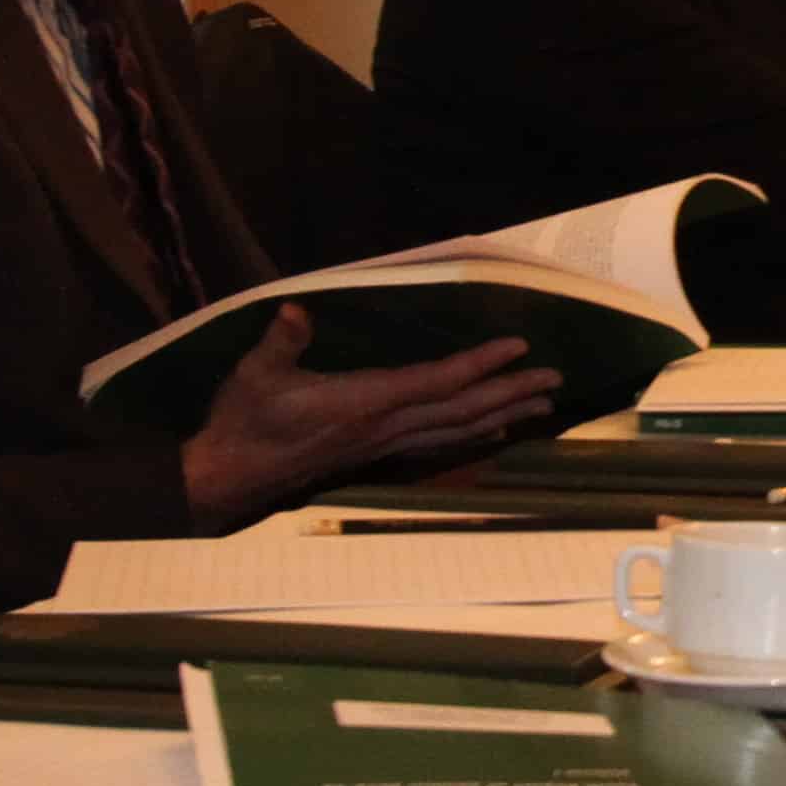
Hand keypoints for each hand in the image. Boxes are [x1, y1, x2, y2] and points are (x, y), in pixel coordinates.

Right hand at [181, 307, 560, 515]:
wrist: (231, 476)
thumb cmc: (244, 422)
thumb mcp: (255, 375)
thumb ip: (282, 341)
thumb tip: (296, 310)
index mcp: (365, 403)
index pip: (438, 382)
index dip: (481, 364)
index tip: (519, 346)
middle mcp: (386, 428)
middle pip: (463, 410)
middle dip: (511, 392)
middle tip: (554, 378)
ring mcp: (384, 445)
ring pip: (457, 431)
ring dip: (502, 415)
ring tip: (542, 404)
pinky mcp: (376, 455)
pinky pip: (438, 445)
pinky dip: (472, 435)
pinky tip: (493, 431)